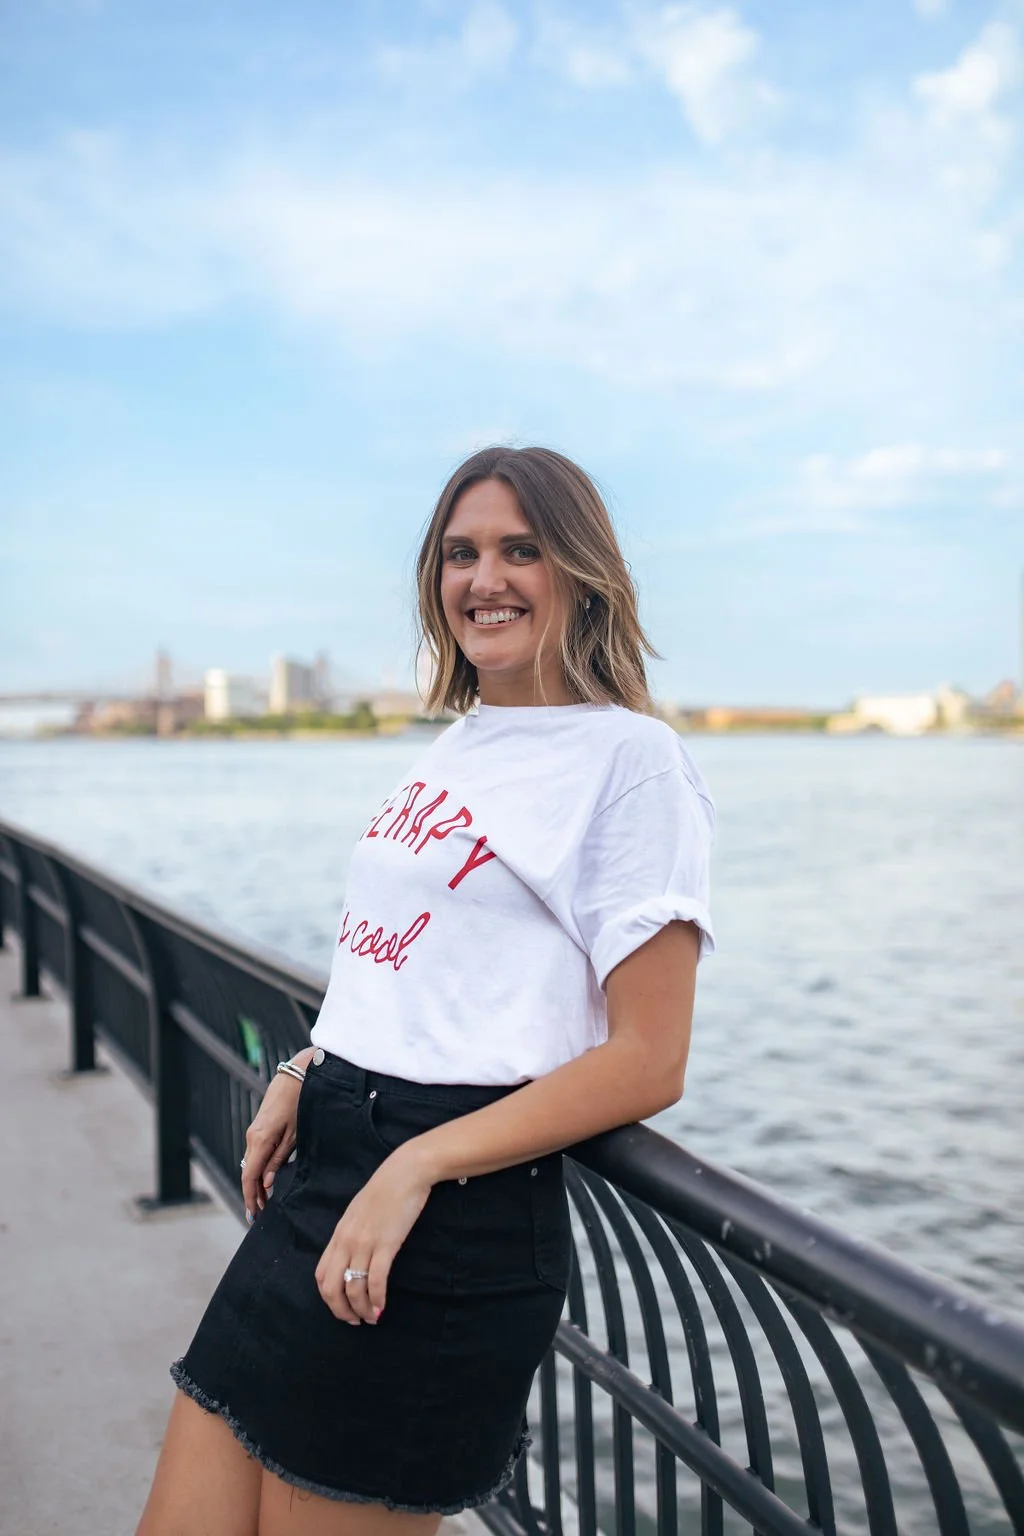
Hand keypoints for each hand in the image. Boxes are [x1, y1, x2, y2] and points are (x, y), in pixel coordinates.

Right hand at [241, 1073, 301, 1220]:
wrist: (298, 1075)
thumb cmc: (300, 1103)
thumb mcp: (294, 1135)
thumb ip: (279, 1160)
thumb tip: (267, 1183)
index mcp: (260, 1141)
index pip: (249, 1177)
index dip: (250, 1198)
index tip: (253, 1215)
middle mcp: (252, 1137)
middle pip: (248, 1173)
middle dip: (253, 1195)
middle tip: (260, 1215)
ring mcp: (254, 1132)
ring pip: (251, 1164)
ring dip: (256, 1183)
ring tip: (264, 1202)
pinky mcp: (260, 1128)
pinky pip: (255, 1154)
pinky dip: (258, 1170)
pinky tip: (266, 1180)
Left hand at [315, 1146, 432, 1324]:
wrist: (406, 1172)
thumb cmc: (386, 1189)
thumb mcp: (360, 1211)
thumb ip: (353, 1232)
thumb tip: (353, 1255)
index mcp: (339, 1233)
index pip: (321, 1275)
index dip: (329, 1298)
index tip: (343, 1308)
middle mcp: (346, 1241)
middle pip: (331, 1288)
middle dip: (341, 1311)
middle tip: (355, 1321)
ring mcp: (364, 1243)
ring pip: (353, 1289)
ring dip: (362, 1310)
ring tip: (373, 1318)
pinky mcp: (385, 1244)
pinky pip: (375, 1281)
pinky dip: (377, 1299)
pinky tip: (382, 1307)